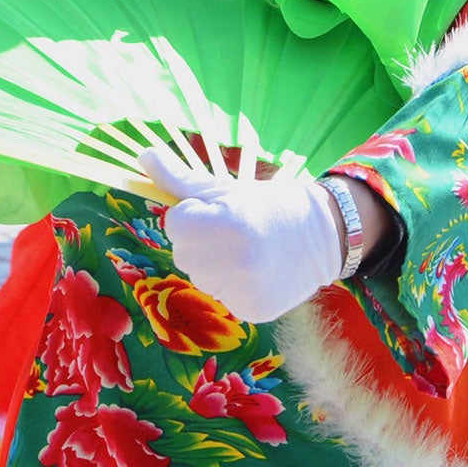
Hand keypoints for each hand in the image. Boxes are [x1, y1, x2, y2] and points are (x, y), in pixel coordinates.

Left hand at [138, 149, 343, 321]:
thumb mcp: (225, 188)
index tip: (221, 211)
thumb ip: (179, 178)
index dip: (195, 215)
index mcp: (226, 224)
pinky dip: (233, 287)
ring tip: (248, 252)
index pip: (175, 224)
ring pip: (200, 278)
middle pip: (183, 254)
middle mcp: (235, 262)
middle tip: (235, 232)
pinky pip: (221, 297)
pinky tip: (256, 272)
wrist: (323, 233)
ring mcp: (244, 291)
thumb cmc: (268, 204)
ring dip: (214, 266)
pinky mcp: (253, 312)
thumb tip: (143, 154)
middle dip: (201, 241)